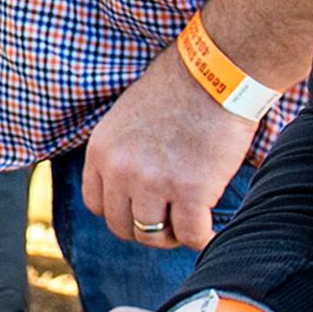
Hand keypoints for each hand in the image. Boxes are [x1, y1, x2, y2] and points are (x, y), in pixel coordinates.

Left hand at [79, 45, 261, 251]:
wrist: (215, 73)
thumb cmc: (180, 88)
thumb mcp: (129, 117)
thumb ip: (123, 152)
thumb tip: (132, 185)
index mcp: (101, 151)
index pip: (97, 204)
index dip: (121, 211)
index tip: (143, 207)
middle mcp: (120, 170)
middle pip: (122, 226)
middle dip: (147, 228)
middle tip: (172, 218)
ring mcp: (153, 183)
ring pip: (153, 236)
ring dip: (174, 234)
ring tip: (192, 222)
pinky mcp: (190, 191)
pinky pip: (192, 235)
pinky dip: (204, 238)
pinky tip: (213, 230)